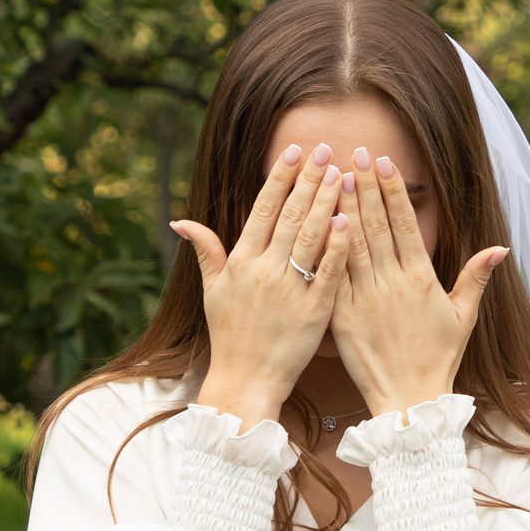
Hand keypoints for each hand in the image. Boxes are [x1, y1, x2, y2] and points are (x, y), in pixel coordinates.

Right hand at [172, 143, 354, 431]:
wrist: (246, 381)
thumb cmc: (230, 335)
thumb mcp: (212, 291)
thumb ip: (205, 251)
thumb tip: (180, 220)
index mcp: (241, 262)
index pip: (262, 209)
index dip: (280, 178)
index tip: (296, 151)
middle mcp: (264, 271)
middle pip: (290, 215)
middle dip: (309, 179)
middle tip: (327, 149)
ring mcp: (290, 290)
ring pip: (310, 237)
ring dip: (326, 202)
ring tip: (341, 174)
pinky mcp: (314, 311)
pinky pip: (328, 273)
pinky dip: (338, 246)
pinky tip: (349, 221)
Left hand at [330, 149, 506, 417]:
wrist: (409, 401)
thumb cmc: (439, 360)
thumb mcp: (464, 317)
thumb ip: (476, 278)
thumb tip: (500, 248)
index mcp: (421, 279)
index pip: (404, 223)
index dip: (392, 190)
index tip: (383, 162)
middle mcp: (391, 283)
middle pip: (374, 224)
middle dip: (364, 185)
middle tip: (354, 153)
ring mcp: (364, 298)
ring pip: (350, 243)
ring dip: (341, 207)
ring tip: (333, 175)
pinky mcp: (341, 316)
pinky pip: (330, 275)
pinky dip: (324, 247)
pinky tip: (316, 222)